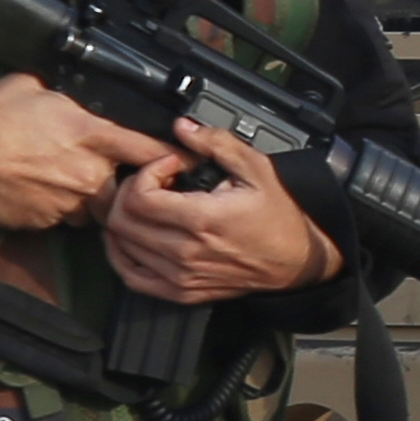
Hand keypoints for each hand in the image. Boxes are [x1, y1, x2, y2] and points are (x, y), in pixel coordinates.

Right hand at [0, 74, 167, 232]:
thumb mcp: (33, 87)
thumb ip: (64, 94)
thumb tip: (72, 91)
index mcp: (89, 133)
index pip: (145, 147)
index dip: (172, 155)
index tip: (190, 160)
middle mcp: (87, 171)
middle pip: (125, 188)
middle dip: (121, 184)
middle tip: (103, 172)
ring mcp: (69, 201)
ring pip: (94, 207)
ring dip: (87, 197)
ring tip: (62, 179)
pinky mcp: (47, 222)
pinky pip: (64, 218)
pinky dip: (58, 208)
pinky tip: (38, 191)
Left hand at [102, 119, 343, 304]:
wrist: (298, 260)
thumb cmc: (281, 217)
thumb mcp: (256, 169)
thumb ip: (217, 143)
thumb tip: (183, 128)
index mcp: (202, 220)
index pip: (139, 198)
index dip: (146, 173)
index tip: (168, 166)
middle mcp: (186, 252)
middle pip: (122, 222)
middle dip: (129, 192)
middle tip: (153, 182)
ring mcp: (182, 277)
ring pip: (121, 247)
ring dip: (125, 220)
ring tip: (148, 206)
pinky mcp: (182, 292)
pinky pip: (132, 277)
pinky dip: (122, 255)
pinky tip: (130, 238)